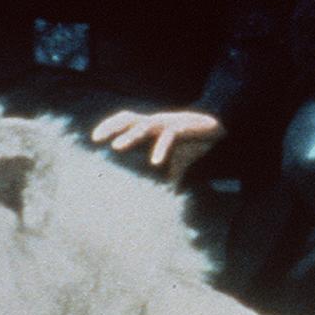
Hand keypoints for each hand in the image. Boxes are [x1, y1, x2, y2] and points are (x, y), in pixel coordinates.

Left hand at [90, 110, 225, 184]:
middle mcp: (157, 122)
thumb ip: (171, 174)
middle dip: (112, 127)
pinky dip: (160, 148)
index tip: (95, 138)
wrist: (219, 128)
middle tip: (97, 139)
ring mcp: (169, 123)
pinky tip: (155, 162)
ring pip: (145, 126)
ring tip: (116, 147)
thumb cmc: (194, 143)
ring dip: (130, 135)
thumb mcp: (179, 160)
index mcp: (152, 126)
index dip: (109, 126)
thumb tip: (171, 196)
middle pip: (130, 119)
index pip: (125, 120)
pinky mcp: (184, 127)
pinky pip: (169, 136)